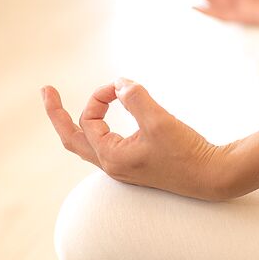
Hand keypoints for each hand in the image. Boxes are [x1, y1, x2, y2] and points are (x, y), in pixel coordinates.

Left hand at [42, 79, 233, 200]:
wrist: (212, 176)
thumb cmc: (186, 152)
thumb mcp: (158, 120)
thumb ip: (135, 98)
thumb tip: (119, 83)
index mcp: (111, 157)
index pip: (89, 119)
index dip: (101, 96)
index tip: (123, 86)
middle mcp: (112, 165)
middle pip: (72, 139)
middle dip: (57, 114)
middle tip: (46, 91)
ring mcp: (123, 168)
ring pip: (87, 145)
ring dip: (77, 124)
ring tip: (61, 108)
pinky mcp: (137, 166)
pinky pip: (105, 147)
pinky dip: (98, 130)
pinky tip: (102, 123)